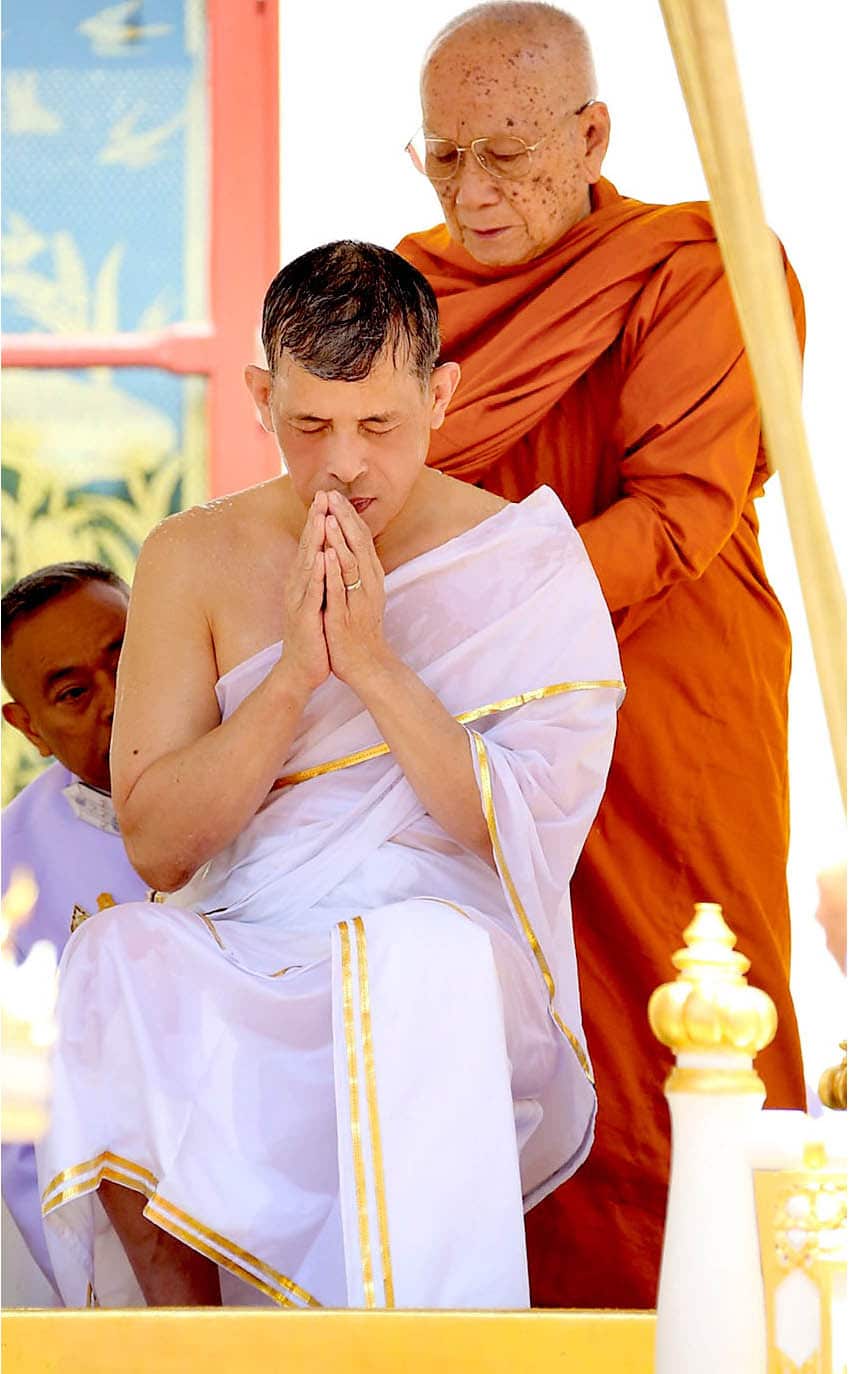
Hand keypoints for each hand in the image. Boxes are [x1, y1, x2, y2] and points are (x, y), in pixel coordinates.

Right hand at [277, 492, 330, 694]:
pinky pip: (312, 593)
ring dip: (314, 541)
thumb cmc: (313, 634)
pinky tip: (323, 559)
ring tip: (321, 517)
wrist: (302, 669)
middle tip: (322, 494)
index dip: (318, 520)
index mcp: (303, 581)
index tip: (327, 495)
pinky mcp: (304, 619)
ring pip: (307, 566)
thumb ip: (320, 577)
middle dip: (315, 520)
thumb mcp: (318, 600)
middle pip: (307, 548)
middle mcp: (297, 586)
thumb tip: (328, 553)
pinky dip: (317, 575)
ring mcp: (299, 602)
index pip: (312, 545)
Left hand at [322, 490, 392, 688]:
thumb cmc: (360, 628)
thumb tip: (350, 549)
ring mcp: (358, 598)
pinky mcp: (346, 614)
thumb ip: (357, 571)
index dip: (347, 516)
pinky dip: (335, 570)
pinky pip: (341, 589)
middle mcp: (368, 583)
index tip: (334, 496)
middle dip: (343, 518)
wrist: (367, 664)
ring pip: (351, 562)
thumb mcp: (361, 594)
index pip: (360, 540)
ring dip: (340, 538)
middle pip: (358, 544)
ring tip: (328, 515)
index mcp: (370, 577)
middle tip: (330, 495)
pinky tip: (328, 553)